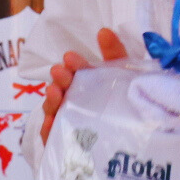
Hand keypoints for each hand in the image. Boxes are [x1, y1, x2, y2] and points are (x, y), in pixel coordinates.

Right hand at [41, 28, 126, 143]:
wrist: (130, 149)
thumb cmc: (125, 106)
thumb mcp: (125, 78)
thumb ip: (116, 55)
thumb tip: (104, 31)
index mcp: (90, 83)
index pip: (81, 71)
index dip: (76, 65)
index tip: (71, 57)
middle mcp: (76, 100)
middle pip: (66, 89)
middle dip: (62, 79)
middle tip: (60, 72)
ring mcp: (68, 121)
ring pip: (56, 109)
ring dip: (52, 100)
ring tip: (54, 91)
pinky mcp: (64, 142)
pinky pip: (53, 136)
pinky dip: (50, 128)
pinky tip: (50, 121)